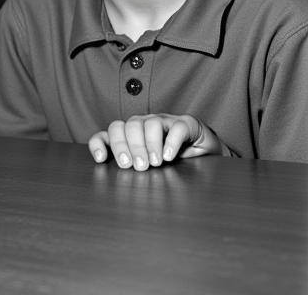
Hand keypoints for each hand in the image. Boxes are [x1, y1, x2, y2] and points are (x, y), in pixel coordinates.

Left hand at [88, 113, 226, 169]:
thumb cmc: (173, 161)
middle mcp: (145, 124)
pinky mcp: (186, 124)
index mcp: (131, 134)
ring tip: (155, 163)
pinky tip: (169, 156)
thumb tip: (115, 186)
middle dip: (129, 146)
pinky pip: (176, 127)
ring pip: (149, 124)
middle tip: (138, 167)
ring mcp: (165, 122)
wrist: (206, 155)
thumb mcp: (149, 166)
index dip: (100, 143)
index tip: (100, 159)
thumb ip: (133, 167)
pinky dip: (171, 142)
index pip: (109, 133)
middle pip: (127, 126)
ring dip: (150, 144)